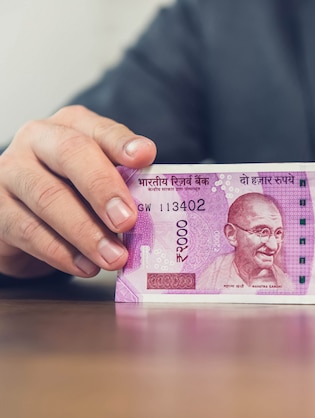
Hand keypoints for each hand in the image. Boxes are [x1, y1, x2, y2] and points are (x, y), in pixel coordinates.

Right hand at [0, 105, 155, 278]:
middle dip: (103, 188)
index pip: (99, 129)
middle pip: (70, 154)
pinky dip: (61, 253)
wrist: (22, 216)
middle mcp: (37, 140)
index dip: (122, 143)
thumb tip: (154, 203)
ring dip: (86, 232)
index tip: (145, 157)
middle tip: (128, 220)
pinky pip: (28, 230)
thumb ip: (124, 181)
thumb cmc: (71, 191)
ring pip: (48, 197)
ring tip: (114, 256)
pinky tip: (86, 266)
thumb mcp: (99, 179)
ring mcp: (10, 173)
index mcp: (71, 126)